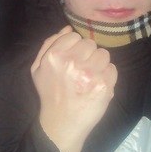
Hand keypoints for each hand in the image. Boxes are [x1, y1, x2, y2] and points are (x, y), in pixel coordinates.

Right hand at [31, 26, 116, 151]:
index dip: (75, 48)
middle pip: (91, 44)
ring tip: (89, 78)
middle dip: (87, 55)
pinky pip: (112, 69)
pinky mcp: (104, 85)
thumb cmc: (50, 93)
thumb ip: (49, 44)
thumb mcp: (38, 68)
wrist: (62, 123)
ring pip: (104, 54)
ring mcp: (90, 74)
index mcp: (55, 56)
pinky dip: (107, 76)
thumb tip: (68, 28)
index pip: (75, 36)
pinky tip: (96, 86)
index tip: (72, 60)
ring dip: (99, 64)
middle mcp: (72, 62)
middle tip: (81, 70)